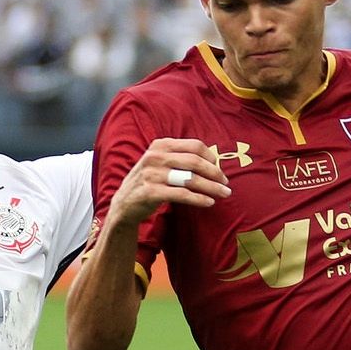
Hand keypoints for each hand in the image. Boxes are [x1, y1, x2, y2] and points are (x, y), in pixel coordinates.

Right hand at [107, 138, 231, 228]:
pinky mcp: (151, 192)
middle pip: (195, 161)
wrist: (124, 204)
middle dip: (215, 173)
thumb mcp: (160, 163)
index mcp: (160, 145)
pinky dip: (198, 199)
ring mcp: (152, 174)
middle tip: (226, 183)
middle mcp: (155, 157)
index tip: (219, 169)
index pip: (194, 146)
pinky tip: (209, 202)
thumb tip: (212, 163)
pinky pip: (182, 194)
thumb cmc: (149, 183)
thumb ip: (180, 159)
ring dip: (211, 187)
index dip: (211, 157)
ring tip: (224, 193)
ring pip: (191, 179)